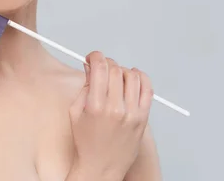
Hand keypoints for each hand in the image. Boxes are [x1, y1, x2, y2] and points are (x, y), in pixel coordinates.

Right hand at [67, 51, 152, 180]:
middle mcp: (116, 109)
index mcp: (95, 106)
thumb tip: (91, 67)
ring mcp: (132, 113)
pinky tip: (133, 78)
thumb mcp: (75, 112)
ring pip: (133, 76)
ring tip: (116, 76)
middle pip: (116, 70)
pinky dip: (141, 78)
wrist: (101, 167)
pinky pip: (148, 89)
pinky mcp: (143, 118)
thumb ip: (85, 87)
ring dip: (122, 70)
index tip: (92, 57)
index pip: (100, 68)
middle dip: (106, 63)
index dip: (95, 56)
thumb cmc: (86, 142)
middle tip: (101, 67)